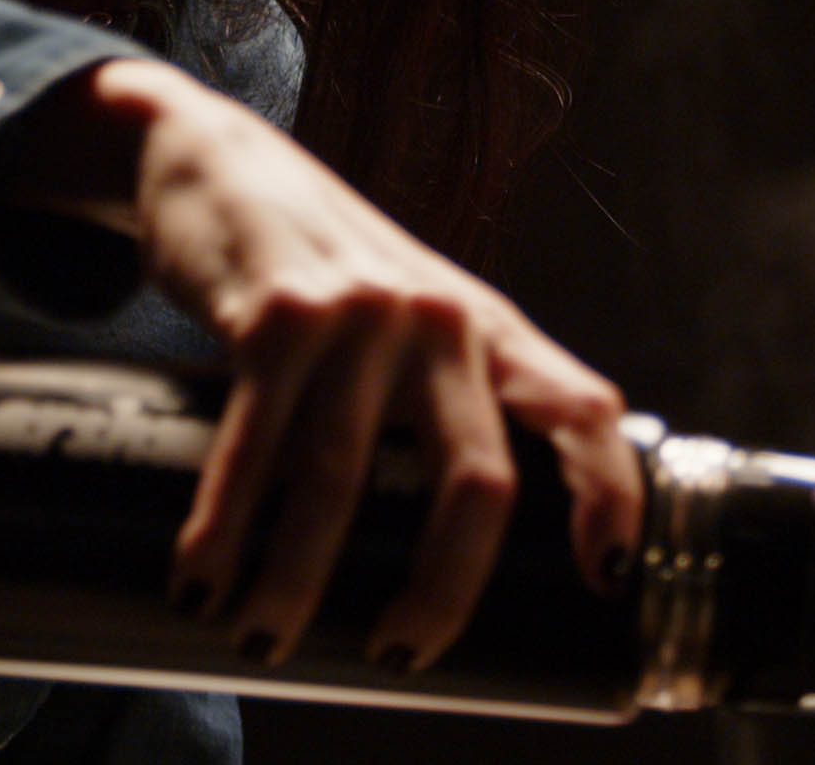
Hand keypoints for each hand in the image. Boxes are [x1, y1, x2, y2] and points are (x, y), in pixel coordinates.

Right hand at [71, 57, 642, 673]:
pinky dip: (223, 528)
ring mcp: (359, 311)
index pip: (584, 409)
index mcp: (485, 324)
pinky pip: (254, 447)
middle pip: (476, 479)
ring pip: (343, 479)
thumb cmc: (320, 261)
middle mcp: (439, 316)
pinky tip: (202, 577)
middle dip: (442, 591)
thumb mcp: (409, 308)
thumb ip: (448, 389)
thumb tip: (458, 541)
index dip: (611, 496)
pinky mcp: (276, 311)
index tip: (603, 579)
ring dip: (297, 580)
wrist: (215, 158)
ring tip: (262, 638)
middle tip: (398, 656)